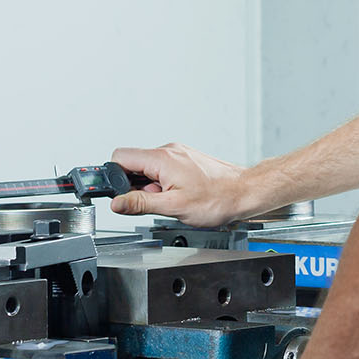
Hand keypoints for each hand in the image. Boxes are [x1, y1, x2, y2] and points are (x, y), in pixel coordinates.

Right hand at [108, 143, 253, 227]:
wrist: (244, 192)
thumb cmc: (217, 199)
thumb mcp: (173, 206)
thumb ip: (141, 203)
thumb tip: (117, 203)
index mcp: (162, 159)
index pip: (120, 157)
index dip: (114, 176)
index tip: (117, 193)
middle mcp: (168, 151)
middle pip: (133, 163)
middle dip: (134, 185)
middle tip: (152, 201)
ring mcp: (178, 155)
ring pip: (148, 169)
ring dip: (151, 187)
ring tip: (170, 200)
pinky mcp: (185, 161)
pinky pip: (163, 171)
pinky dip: (163, 185)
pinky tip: (178, 196)